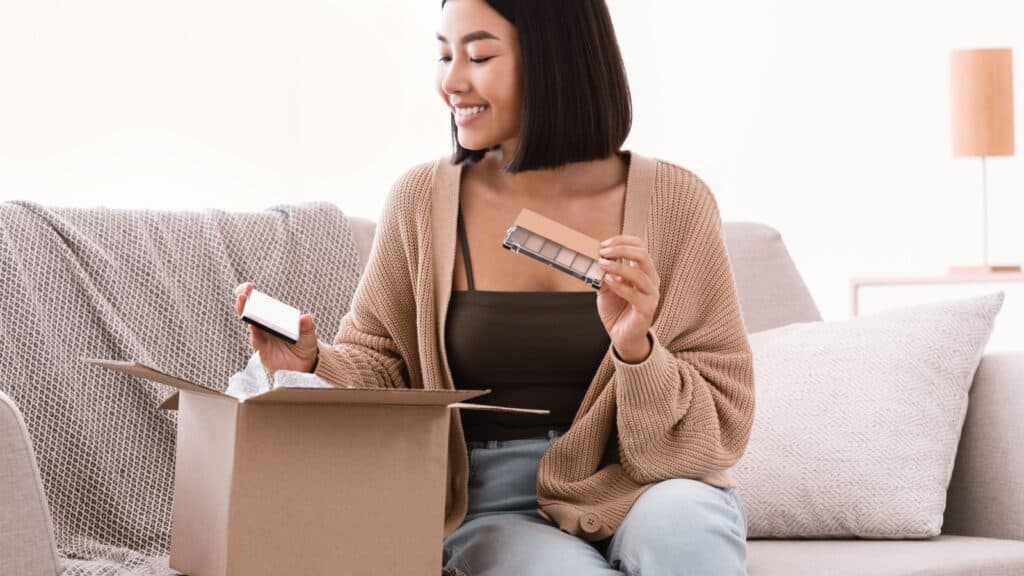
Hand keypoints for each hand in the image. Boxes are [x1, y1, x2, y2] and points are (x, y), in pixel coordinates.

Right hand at [234, 282, 318, 372]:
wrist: (304, 365)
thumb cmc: (304, 346)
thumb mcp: (308, 335)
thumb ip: (307, 327)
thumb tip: (306, 318)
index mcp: (274, 317)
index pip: (260, 303)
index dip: (251, 295)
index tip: (248, 286)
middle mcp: (265, 326)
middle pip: (249, 312)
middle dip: (243, 302)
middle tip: (243, 294)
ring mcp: (262, 337)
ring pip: (250, 325)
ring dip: (246, 316)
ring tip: (246, 308)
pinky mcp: (262, 350)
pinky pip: (256, 341)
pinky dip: (255, 334)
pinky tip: (254, 328)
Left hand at [595, 235, 658, 362]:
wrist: (621, 335)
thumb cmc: (615, 309)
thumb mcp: (606, 285)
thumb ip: (604, 271)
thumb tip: (595, 255)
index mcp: (642, 270)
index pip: (639, 246)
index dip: (622, 241)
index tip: (603, 244)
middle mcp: (650, 279)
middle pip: (642, 254)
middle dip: (621, 249)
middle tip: (603, 251)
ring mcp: (651, 294)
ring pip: (639, 273)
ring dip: (618, 266)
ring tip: (601, 264)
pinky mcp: (647, 308)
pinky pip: (635, 294)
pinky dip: (620, 286)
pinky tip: (607, 282)